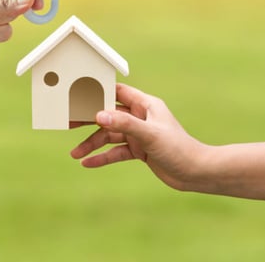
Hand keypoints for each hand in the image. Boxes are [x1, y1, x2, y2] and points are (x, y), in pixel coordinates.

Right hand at [70, 83, 208, 190]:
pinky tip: (88, 163)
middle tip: (68, 123)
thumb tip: (98, 115)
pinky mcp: (139, 151)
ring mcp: (139, 134)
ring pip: (109, 136)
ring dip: (92, 144)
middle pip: (108, 115)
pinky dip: (102, 157)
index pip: (117, 92)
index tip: (78, 94)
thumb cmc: (179, 149)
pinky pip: (116, 152)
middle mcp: (140, 117)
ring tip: (75, 154)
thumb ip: (124, 124)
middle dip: (88, 120)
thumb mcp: (150, 135)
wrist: (196, 173)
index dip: (98, 92)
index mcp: (145, 105)